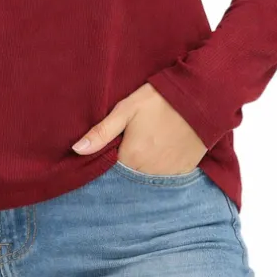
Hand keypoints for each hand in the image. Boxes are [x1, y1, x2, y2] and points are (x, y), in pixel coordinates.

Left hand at [71, 82, 206, 173]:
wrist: (200, 98)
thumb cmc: (159, 100)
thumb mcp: (126, 110)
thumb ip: (101, 132)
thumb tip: (76, 149)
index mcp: (130, 158)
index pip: (110, 170)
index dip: (108, 160)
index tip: (111, 149)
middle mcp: (148, 172)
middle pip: (129, 175)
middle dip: (126, 164)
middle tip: (132, 143)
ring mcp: (168, 174)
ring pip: (148, 177)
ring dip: (144, 168)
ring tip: (147, 146)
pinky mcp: (185, 171)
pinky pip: (167, 177)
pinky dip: (162, 168)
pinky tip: (162, 151)